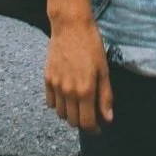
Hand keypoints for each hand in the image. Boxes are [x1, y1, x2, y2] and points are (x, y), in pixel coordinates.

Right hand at [44, 13, 113, 131]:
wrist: (70, 26)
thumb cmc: (91, 46)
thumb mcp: (104, 70)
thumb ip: (105, 96)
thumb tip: (108, 118)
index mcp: (85, 90)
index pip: (86, 122)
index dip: (94, 129)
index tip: (99, 128)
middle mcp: (68, 92)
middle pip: (73, 121)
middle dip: (83, 123)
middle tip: (91, 116)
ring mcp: (55, 86)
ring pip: (61, 113)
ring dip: (70, 115)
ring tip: (79, 106)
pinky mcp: (47, 78)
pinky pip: (50, 102)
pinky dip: (58, 105)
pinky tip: (67, 98)